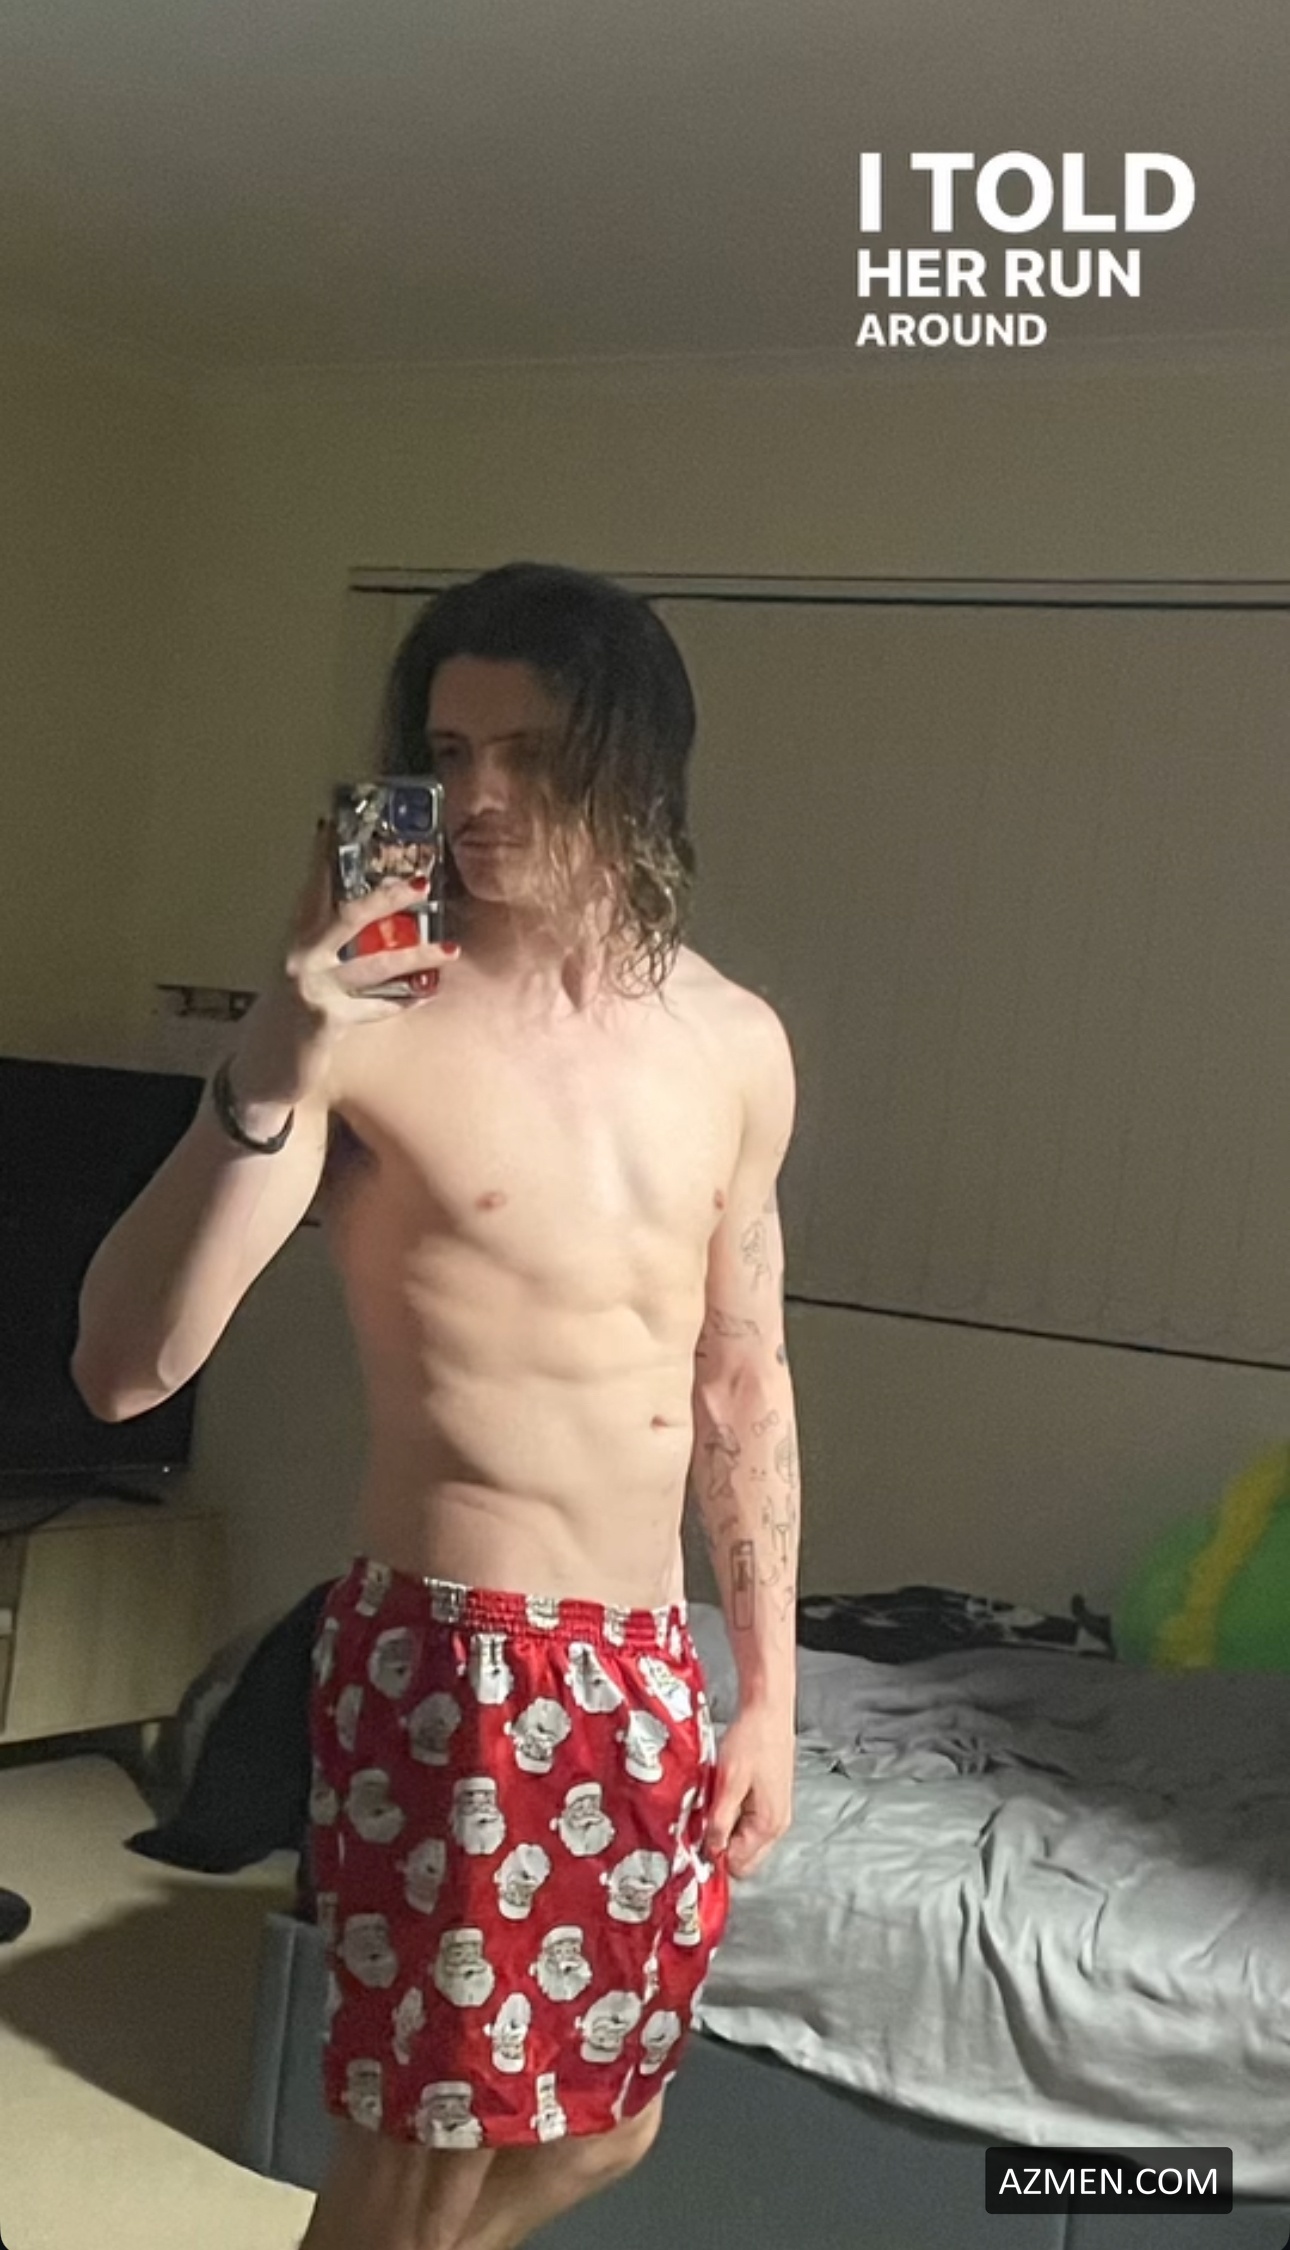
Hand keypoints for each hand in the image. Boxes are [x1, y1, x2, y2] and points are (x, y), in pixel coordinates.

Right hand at [233, 821, 460, 1103]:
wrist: (263, 1067)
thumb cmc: (291, 1013)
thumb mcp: (308, 970)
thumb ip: (332, 943)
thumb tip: (373, 913)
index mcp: (296, 936)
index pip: (312, 885)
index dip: (324, 853)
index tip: (338, 820)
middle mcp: (300, 956)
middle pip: (344, 916)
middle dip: (384, 897)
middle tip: (421, 883)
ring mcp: (311, 988)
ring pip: (371, 965)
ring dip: (415, 956)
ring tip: (451, 949)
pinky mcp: (325, 1020)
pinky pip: (374, 1007)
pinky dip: (403, 1001)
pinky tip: (427, 993)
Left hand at [703, 1704, 793, 1880]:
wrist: (769, 1711)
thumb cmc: (752, 1741)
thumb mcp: (729, 1781)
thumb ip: (720, 1821)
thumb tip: (711, 1851)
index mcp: (768, 1825)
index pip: (738, 1865)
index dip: (713, 1855)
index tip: (694, 1838)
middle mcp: (777, 1826)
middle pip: (745, 1858)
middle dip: (721, 1845)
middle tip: (701, 1820)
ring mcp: (777, 1814)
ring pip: (746, 1841)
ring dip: (726, 1829)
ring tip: (713, 1803)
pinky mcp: (772, 1801)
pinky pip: (750, 1823)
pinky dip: (734, 1816)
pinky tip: (724, 1795)